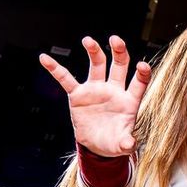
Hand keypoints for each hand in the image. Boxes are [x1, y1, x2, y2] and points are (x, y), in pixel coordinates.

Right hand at [38, 35, 150, 156]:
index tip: (142, 65)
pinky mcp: (78, 94)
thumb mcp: (121, 145)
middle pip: (119, 66)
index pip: (139, 83)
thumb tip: (131, 145)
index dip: (142, 74)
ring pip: (97, 65)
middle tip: (115, 40)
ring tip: (88, 40)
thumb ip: (126, 143)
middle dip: (119, 51)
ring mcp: (96, 90)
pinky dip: (55, 69)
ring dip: (94, 51)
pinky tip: (44, 58)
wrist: (97, 146)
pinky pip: (66, 79)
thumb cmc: (114, 143)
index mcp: (129, 101)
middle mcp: (114, 90)